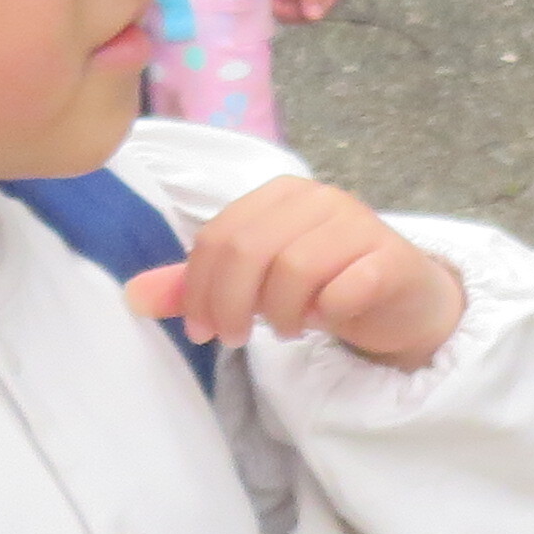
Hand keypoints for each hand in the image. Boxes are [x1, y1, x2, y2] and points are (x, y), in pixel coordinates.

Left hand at [125, 177, 466, 366]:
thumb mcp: (254, 284)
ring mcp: (358, 223)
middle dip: (232, 305)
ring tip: (287, 328)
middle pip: (250, 250)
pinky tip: (327, 320)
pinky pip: (343, 288)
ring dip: (280, 313)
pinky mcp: (391, 257)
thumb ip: (197, 286)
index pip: (218, 236)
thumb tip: (131, 296)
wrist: (401, 299)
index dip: (199, 289)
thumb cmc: (323, 285)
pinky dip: (326, 313)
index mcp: (278, 195)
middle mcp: (318, 198)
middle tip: (234, 339)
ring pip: (295, 269)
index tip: (203, 330)